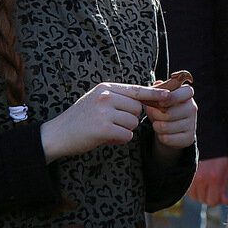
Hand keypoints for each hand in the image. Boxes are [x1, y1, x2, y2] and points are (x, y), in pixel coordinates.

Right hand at [41, 82, 169, 162]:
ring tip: (107, 130)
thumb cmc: (80, 119)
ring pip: (133, 122)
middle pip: (137, 108)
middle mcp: (106, 97)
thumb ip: (117, 98)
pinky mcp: (103, 128)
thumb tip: (143, 100)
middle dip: (130, 118)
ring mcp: (104, 112)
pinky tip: (106, 137)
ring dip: (124, 130)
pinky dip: (120, 139)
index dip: (154, 94)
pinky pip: (126, 135)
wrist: (57, 134)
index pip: (136, 90)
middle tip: (113, 123)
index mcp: (106, 88)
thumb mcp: (97, 101)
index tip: (169, 95)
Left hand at [143, 83, 196, 150]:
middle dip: (155, 114)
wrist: (171, 129)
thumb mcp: (160, 98)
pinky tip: (163, 133)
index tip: (160, 102)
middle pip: (169, 113)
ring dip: (157, 126)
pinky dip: (161, 136)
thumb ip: (157, 91)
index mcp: (187, 94)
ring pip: (166, 127)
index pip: (186, 92)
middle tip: (154, 114)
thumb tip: (157, 84)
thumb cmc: (164, 108)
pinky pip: (167, 138)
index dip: (172, 97)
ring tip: (158, 123)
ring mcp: (192, 124)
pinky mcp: (189, 138)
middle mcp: (192, 108)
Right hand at [189, 156, 227, 205]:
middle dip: (209, 197)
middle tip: (213, 189)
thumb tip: (224, 202)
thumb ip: (224, 188)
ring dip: (200, 194)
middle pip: (203, 200)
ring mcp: (193, 177)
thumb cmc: (222, 159)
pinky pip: (187, 190)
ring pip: (194, 196)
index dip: (216, 200)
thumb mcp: (227, 172)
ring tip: (206, 186)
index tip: (219, 195)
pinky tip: (199, 183)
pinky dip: (193, 189)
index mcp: (215, 179)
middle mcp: (202, 179)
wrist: (211, 144)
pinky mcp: (187, 175)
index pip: (212, 201)